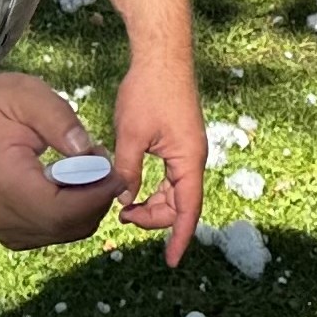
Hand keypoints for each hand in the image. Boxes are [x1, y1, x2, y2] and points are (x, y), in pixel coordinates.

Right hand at [0, 70, 120, 249]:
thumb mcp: (26, 95)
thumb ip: (60, 120)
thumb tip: (89, 151)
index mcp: (3, 181)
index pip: (61, 210)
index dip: (96, 195)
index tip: (113, 168)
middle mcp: (0, 215)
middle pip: (67, 226)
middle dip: (96, 198)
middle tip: (102, 163)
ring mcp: (2, 229)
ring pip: (64, 233)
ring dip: (86, 206)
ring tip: (85, 169)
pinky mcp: (8, 233)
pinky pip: (52, 233)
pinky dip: (70, 214)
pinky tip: (68, 185)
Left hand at [110, 53, 205, 264]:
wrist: (162, 55)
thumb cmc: (148, 90)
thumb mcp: (130, 134)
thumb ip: (127, 170)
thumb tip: (124, 200)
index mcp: (188, 159)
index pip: (188, 210)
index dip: (180, 237)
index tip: (171, 261)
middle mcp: (193, 158)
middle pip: (181, 203)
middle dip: (156, 219)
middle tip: (123, 219)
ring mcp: (187, 149)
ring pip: (175, 191)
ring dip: (154, 204)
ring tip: (124, 208)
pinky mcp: (178, 140)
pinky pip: (170, 175)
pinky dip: (154, 187)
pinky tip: (131, 187)